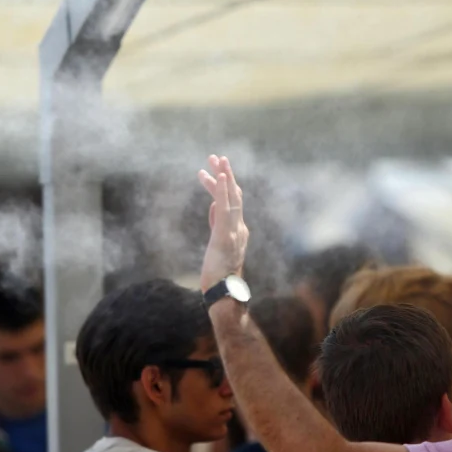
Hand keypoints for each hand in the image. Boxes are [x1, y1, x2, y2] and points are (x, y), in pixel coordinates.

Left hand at [198, 155, 248, 292]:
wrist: (224, 294)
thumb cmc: (219, 276)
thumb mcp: (217, 246)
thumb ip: (218, 225)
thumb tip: (213, 206)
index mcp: (237, 231)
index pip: (231, 203)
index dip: (222, 186)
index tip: (211, 172)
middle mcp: (239, 228)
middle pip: (234, 195)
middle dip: (225, 174)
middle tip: (215, 157)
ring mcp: (234, 230)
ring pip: (231, 197)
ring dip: (225, 176)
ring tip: (218, 159)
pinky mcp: (225, 234)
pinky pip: (226, 208)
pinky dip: (223, 190)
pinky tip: (220, 176)